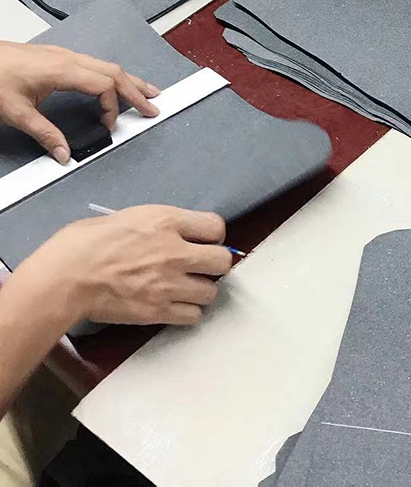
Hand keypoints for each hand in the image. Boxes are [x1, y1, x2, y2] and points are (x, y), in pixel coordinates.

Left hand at [0, 42, 159, 164]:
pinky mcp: (56, 56)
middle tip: (154, 106)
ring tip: (146, 91)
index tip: (108, 126)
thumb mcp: (15, 112)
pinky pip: (94, 64)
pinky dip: (111, 76)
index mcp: (62, 70)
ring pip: (106, 65)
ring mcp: (63, 55)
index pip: (105, 86)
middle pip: (114, 72)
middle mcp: (67, 58)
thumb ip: (44, 134)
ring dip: (128, 80)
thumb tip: (63, 154)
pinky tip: (114, 83)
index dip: (113, 108)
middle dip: (137, 90)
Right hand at [15, 206, 231, 326]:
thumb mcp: (128, 216)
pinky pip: (193, 316)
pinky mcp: (159, 311)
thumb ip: (160, 224)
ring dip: (200, 290)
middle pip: (222, 261)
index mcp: (167, 222)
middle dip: (214, 263)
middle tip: (200, 266)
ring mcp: (169, 284)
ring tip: (185, 288)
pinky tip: (174, 305)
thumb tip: (176, 231)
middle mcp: (176, 252)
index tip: (204, 240)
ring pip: (211, 292)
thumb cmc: (86, 242)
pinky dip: (187, 312)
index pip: (216, 226)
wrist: (66, 277)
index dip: (213, 234)